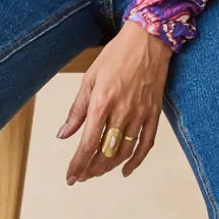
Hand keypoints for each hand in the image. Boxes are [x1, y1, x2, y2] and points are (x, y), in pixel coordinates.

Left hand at [57, 19, 173, 182]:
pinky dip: (136, 161)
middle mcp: (122, 112)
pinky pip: (146, 144)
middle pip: (105, 152)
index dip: (78, 164)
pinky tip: (125, 170)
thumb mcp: (89, 79)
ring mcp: (140, 114)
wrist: (148, 40)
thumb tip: (64, 135)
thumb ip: (77, 110)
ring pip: (124, 152)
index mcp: (102, 102)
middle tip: (82, 176)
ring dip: (109, 167)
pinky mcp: (154, 114)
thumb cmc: (116, 55)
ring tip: (97, 172)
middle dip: (91, 169)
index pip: (87, 143)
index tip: (71, 178)